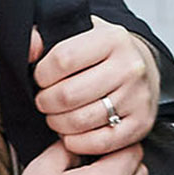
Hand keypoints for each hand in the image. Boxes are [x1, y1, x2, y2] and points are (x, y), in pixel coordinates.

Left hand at [30, 17, 159, 155]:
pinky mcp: (142, 124)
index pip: (62, 59)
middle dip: (45, 102)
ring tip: (56, 116)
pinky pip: (99, 143)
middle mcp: (130, 67)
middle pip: (68, 94)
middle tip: (44, 101)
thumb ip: (47, 36)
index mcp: (113, 38)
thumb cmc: (104, 52)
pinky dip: (77, 142)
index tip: (40, 77)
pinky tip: (71, 133)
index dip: (41, 73)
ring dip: (57, 123)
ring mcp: (138, 97)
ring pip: (80, 121)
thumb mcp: (79, 31)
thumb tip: (30, 49)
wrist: (143, 66)